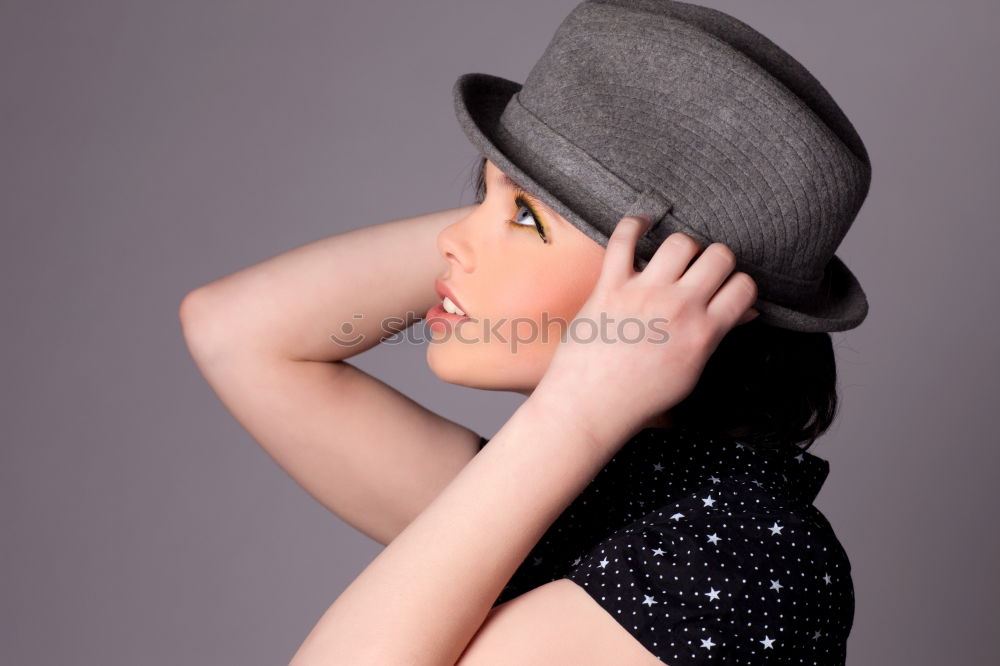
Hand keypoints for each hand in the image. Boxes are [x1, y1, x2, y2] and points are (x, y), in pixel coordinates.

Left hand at [533, 215, 758, 450]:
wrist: (590, 406)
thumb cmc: (639, 396)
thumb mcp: (690, 372)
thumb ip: (716, 336)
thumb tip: (743, 312)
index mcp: (703, 333)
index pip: (743, 287)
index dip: (738, 284)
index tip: (726, 289)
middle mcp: (678, 308)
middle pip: (719, 256)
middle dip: (715, 260)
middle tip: (700, 273)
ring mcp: (643, 294)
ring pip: (681, 242)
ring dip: (683, 247)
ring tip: (673, 260)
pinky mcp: (609, 286)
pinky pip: (623, 238)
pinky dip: (634, 225)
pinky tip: (641, 226)